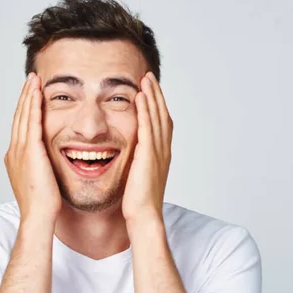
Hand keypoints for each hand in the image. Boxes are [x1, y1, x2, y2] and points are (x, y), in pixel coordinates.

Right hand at [4, 73, 61, 225]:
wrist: (38, 216)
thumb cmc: (43, 204)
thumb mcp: (40, 180)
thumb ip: (41, 166)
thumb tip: (48, 162)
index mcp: (15, 157)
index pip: (20, 127)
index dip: (25, 109)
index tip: (31, 94)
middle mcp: (14, 151)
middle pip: (19, 116)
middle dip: (25, 97)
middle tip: (30, 79)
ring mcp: (20, 150)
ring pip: (23, 115)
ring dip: (28, 95)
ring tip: (34, 79)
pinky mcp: (30, 151)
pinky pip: (32, 122)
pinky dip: (33, 105)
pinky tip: (38, 93)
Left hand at [122, 72, 172, 225]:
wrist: (144, 217)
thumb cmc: (138, 202)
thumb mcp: (138, 175)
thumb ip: (137, 161)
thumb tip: (129, 154)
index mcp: (161, 154)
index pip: (161, 122)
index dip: (156, 104)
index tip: (149, 89)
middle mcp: (163, 150)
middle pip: (162, 114)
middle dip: (156, 94)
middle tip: (149, 76)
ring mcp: (157, 152)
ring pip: (156, 117)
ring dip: (151, 96)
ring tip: (145, 79)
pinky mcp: (148, 156)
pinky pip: (147, 128)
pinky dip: (145, 111)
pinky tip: (140, 97)